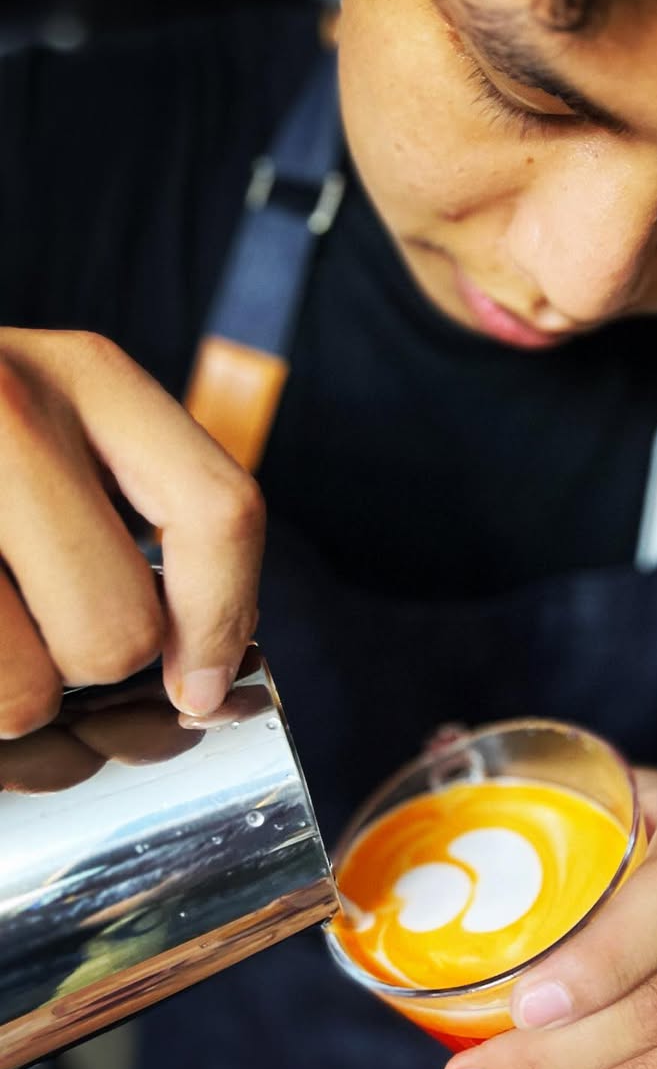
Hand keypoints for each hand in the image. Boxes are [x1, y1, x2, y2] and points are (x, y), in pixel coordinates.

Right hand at [0, 328, 264, 736]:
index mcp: (88, 375)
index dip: (223, 619)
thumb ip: (146, 513)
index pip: (218, 510)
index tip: (197, 689)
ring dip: (5, 692)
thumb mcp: (58, 430)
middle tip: (34, 624)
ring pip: (23, 693)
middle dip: (84, 662)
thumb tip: (202, 667)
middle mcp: (5, 408)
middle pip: (116, 632)